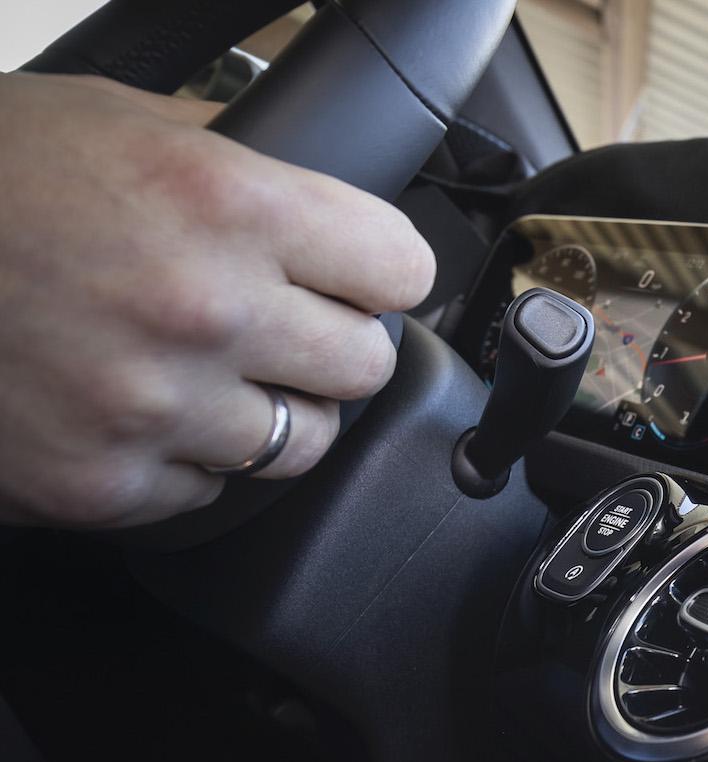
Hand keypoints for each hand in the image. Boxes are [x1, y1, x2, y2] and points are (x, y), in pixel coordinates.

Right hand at [0, 73, 435, 527]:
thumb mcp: (112, 119)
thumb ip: (233, 160)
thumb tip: (320, 192)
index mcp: (225, 205)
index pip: (401, 268)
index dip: (379, 271)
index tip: (359, 276)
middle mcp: (205, 310)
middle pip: (364, 363)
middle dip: (327, 343)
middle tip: (274, 325)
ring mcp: (153, 407)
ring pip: (301, 443)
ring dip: (266, 411)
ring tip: (203, 372)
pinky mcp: (103, 482)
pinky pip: (209, 491)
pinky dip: (183, 460)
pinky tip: (134, 411)